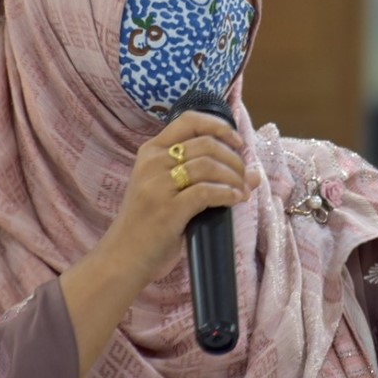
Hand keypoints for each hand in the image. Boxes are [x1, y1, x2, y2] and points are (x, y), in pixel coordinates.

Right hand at [100, 112, 258, 285]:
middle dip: (234, 160)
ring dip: (233, 177)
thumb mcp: (167, 190)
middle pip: (206, 144)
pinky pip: (206, 192)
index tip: (237, 143)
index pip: (189, 121)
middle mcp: (152, 162)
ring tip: (242, 191)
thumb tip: (253, 174)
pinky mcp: (168, 209)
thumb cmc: (148, 223)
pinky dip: (226, 194)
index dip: (219, 127)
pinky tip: (234, 200)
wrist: (123, 256)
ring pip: (208, 165)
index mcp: (151, 151)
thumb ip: (203, 176)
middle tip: (243, 178)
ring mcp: (158, 185)